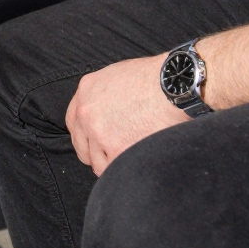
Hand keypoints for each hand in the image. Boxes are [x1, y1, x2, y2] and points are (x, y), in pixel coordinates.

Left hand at [65, 54, 188, 175]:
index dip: (85, 136)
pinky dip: (124, 172)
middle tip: (114, 156)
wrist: (174, 86)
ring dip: (111, 165)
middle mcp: (86, 112)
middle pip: (82, 146)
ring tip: (130, 162)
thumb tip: (107, 112)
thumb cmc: (155, 79)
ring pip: (97, 162)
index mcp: (86, 91)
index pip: (73, 122)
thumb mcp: (118, 76)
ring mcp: (99, 132)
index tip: (95, 143)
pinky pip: (113, 170)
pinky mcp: (117, 148)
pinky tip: (136, 167)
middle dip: (97, 154)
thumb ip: (104, 95)